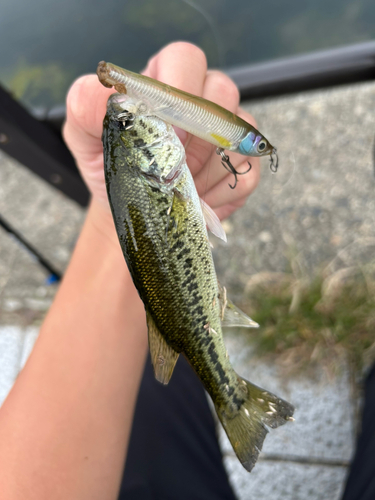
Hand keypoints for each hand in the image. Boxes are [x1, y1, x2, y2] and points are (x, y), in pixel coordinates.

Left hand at [63, 42, 259, 221]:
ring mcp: (225, 135)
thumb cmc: (113, 166)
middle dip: (199, 128)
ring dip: (208, 165)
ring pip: (239, 132)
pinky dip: (220, 192)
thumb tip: (109, 93)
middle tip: (174, 158)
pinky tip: (197, 200)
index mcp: (165, 82)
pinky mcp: (239, 166)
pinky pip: (247, 172)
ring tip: (179, 186)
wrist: (134, 207)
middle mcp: (201, 102)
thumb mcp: (85, 136)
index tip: (163, 122)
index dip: (179, 86)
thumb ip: (86, 107)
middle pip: (222, 90)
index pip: (185, 59)